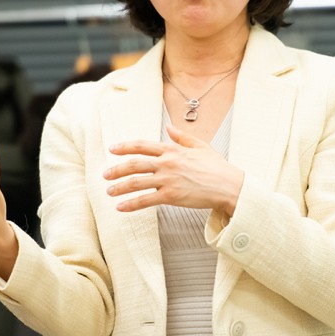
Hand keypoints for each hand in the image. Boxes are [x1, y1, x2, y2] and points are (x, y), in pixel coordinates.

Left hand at [104, 124, 243, 215]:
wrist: (229, 185)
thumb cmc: (217, 167)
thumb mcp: (200, 145)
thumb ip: (182, 137)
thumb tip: (169, 127)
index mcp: (173, 149)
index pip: (143, 145)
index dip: (125, 146)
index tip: (113, 149)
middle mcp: (167, 163)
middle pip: (135, 164)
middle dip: (117, 169)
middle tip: (105, 174)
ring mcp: (168, 179)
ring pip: (136, 182)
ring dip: (119, 187)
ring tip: (109, 191)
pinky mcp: (171, 196)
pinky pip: (146, 200)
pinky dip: (131, 204)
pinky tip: (120, 208)